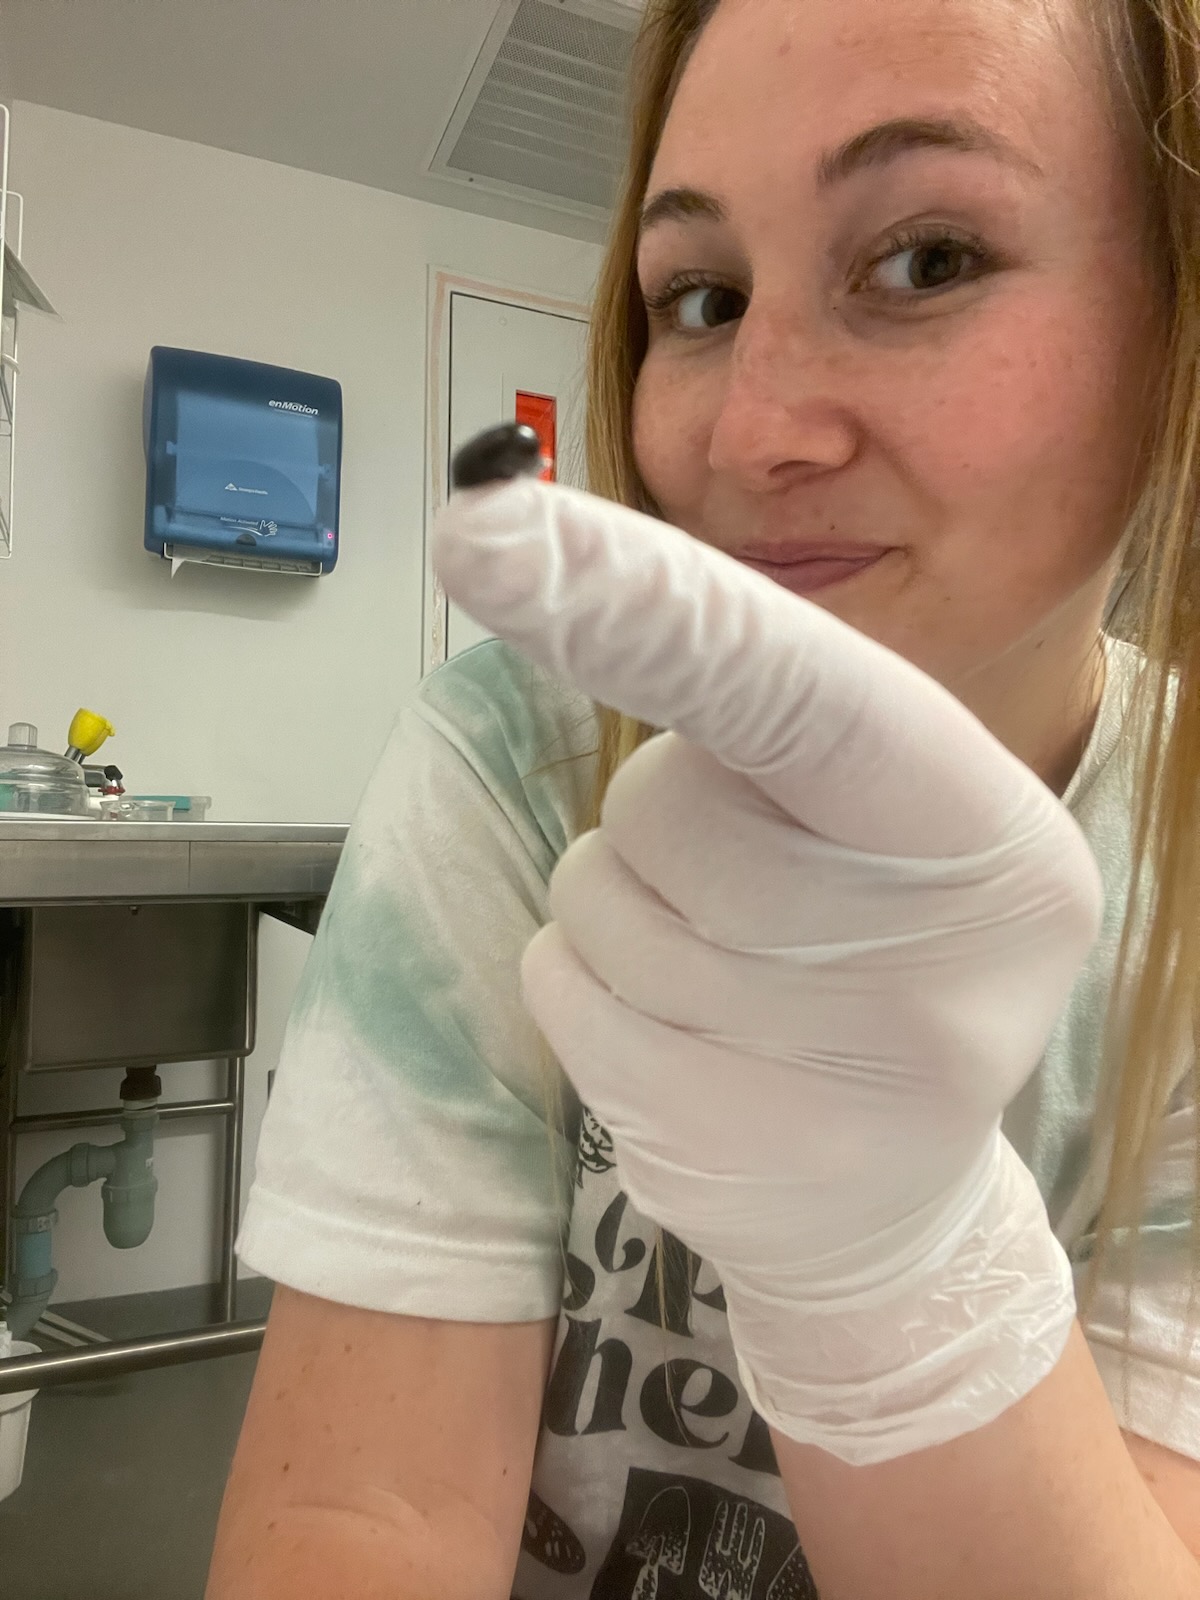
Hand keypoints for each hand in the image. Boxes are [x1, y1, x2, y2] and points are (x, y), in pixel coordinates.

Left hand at [433, 477, 1102, 1464]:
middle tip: (739, 878)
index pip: (799, 691)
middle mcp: (945, 965)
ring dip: (615, 906)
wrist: (894, 1195)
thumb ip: (778, 715)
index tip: (491, 527)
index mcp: (988, 834)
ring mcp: (840, 1086)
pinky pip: (561, 996)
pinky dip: (583, 986)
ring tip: (718, 965)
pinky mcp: (732, 1161)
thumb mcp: (884, 814)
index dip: (643, 602)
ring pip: (593, 903)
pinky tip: (678, 1036)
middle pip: (666, 805)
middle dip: (657, 816)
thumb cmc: (868, 948)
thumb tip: (577, 585)